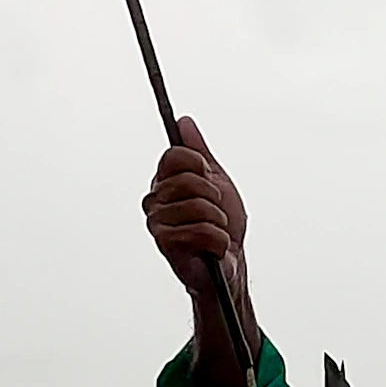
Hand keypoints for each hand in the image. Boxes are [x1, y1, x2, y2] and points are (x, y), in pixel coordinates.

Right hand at [143, 117, 259, 386]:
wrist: (230, 264)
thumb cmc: (222, 225)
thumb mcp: (217, 181)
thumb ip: (199, 152)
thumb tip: (184, 122)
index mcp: (165, 182)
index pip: (173, 156)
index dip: (197, 165)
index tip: (208, 176)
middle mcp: (155, 201)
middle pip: (186, 180)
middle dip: (213, 197)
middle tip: (217, 212)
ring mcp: (157, 224)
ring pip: (195, 206)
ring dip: (218, 222)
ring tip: (217, 232)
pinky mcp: (165, 246)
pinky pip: (198, 231)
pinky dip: (217, 240)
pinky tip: (215, 247)